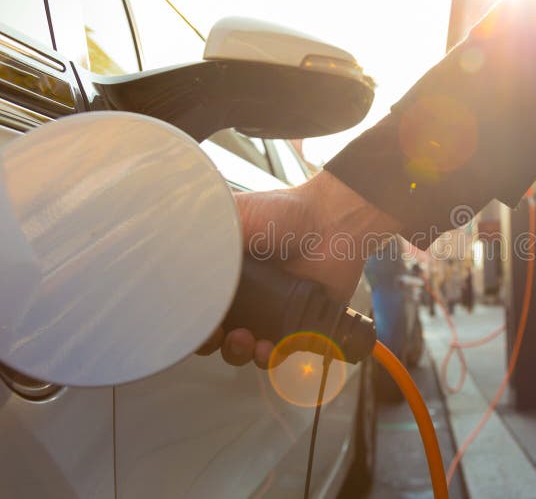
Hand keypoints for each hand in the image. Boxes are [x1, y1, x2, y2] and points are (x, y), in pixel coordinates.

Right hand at [196, 171, 399, 366]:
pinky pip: (277, 353)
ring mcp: (269, 313)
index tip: (186, 325)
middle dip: (209, 342)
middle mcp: (242, 296)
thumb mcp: (233, 218)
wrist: (331, 222)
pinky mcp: (297, 326)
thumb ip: (201, 240)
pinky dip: (269, 356)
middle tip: (217, 334)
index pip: (193, 307)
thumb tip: (170, 262)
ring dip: (237, 352)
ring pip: (241, 349)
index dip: (186, 322)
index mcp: (221, 273)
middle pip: (212, 334)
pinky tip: (269, 347)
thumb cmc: (284, 213)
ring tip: (246, 339)